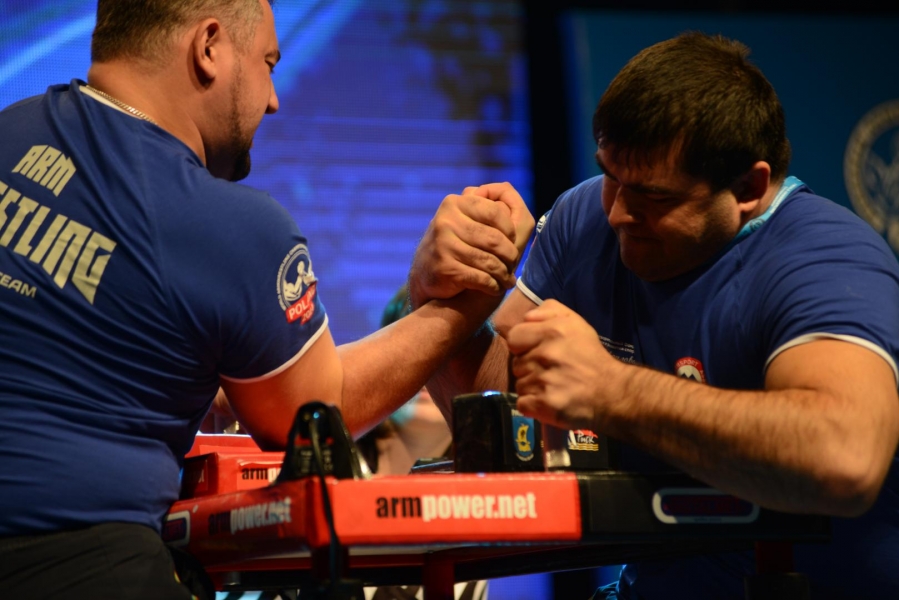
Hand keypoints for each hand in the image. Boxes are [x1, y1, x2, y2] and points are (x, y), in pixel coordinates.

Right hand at [409, 182, 533, 307]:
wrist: (426, 275)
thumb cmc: (457, 245)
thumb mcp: (468, 218)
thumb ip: (489, 202)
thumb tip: (506, 188)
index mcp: (454, 203)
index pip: (496, 212)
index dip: (511, 231)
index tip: (512, 243)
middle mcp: (446, 221)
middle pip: (495, 239)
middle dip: (510, 256)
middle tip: (512, 266)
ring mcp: (443, 244)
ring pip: (490, 261)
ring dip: (503, 274)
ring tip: (507, 280)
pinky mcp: (445, 268)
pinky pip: (481, 278)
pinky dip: (493, 286)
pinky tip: (495, 288)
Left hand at [506, 299, 619, 429]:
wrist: (612, 392)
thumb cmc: (590, 355)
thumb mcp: (575, 322)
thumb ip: (549, 310)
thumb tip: (526, 317)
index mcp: (553, 331)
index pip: (514, 337)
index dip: (522, 346)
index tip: (535, 352)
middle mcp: (546, 354)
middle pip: (516, 363)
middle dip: (530, 367)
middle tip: (551, 371)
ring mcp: (544, 380)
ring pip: (519, 385)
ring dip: (532, 387)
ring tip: (553, 386)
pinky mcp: (545, 404)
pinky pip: (522, 404)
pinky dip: (533, 405)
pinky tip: (549, 400)